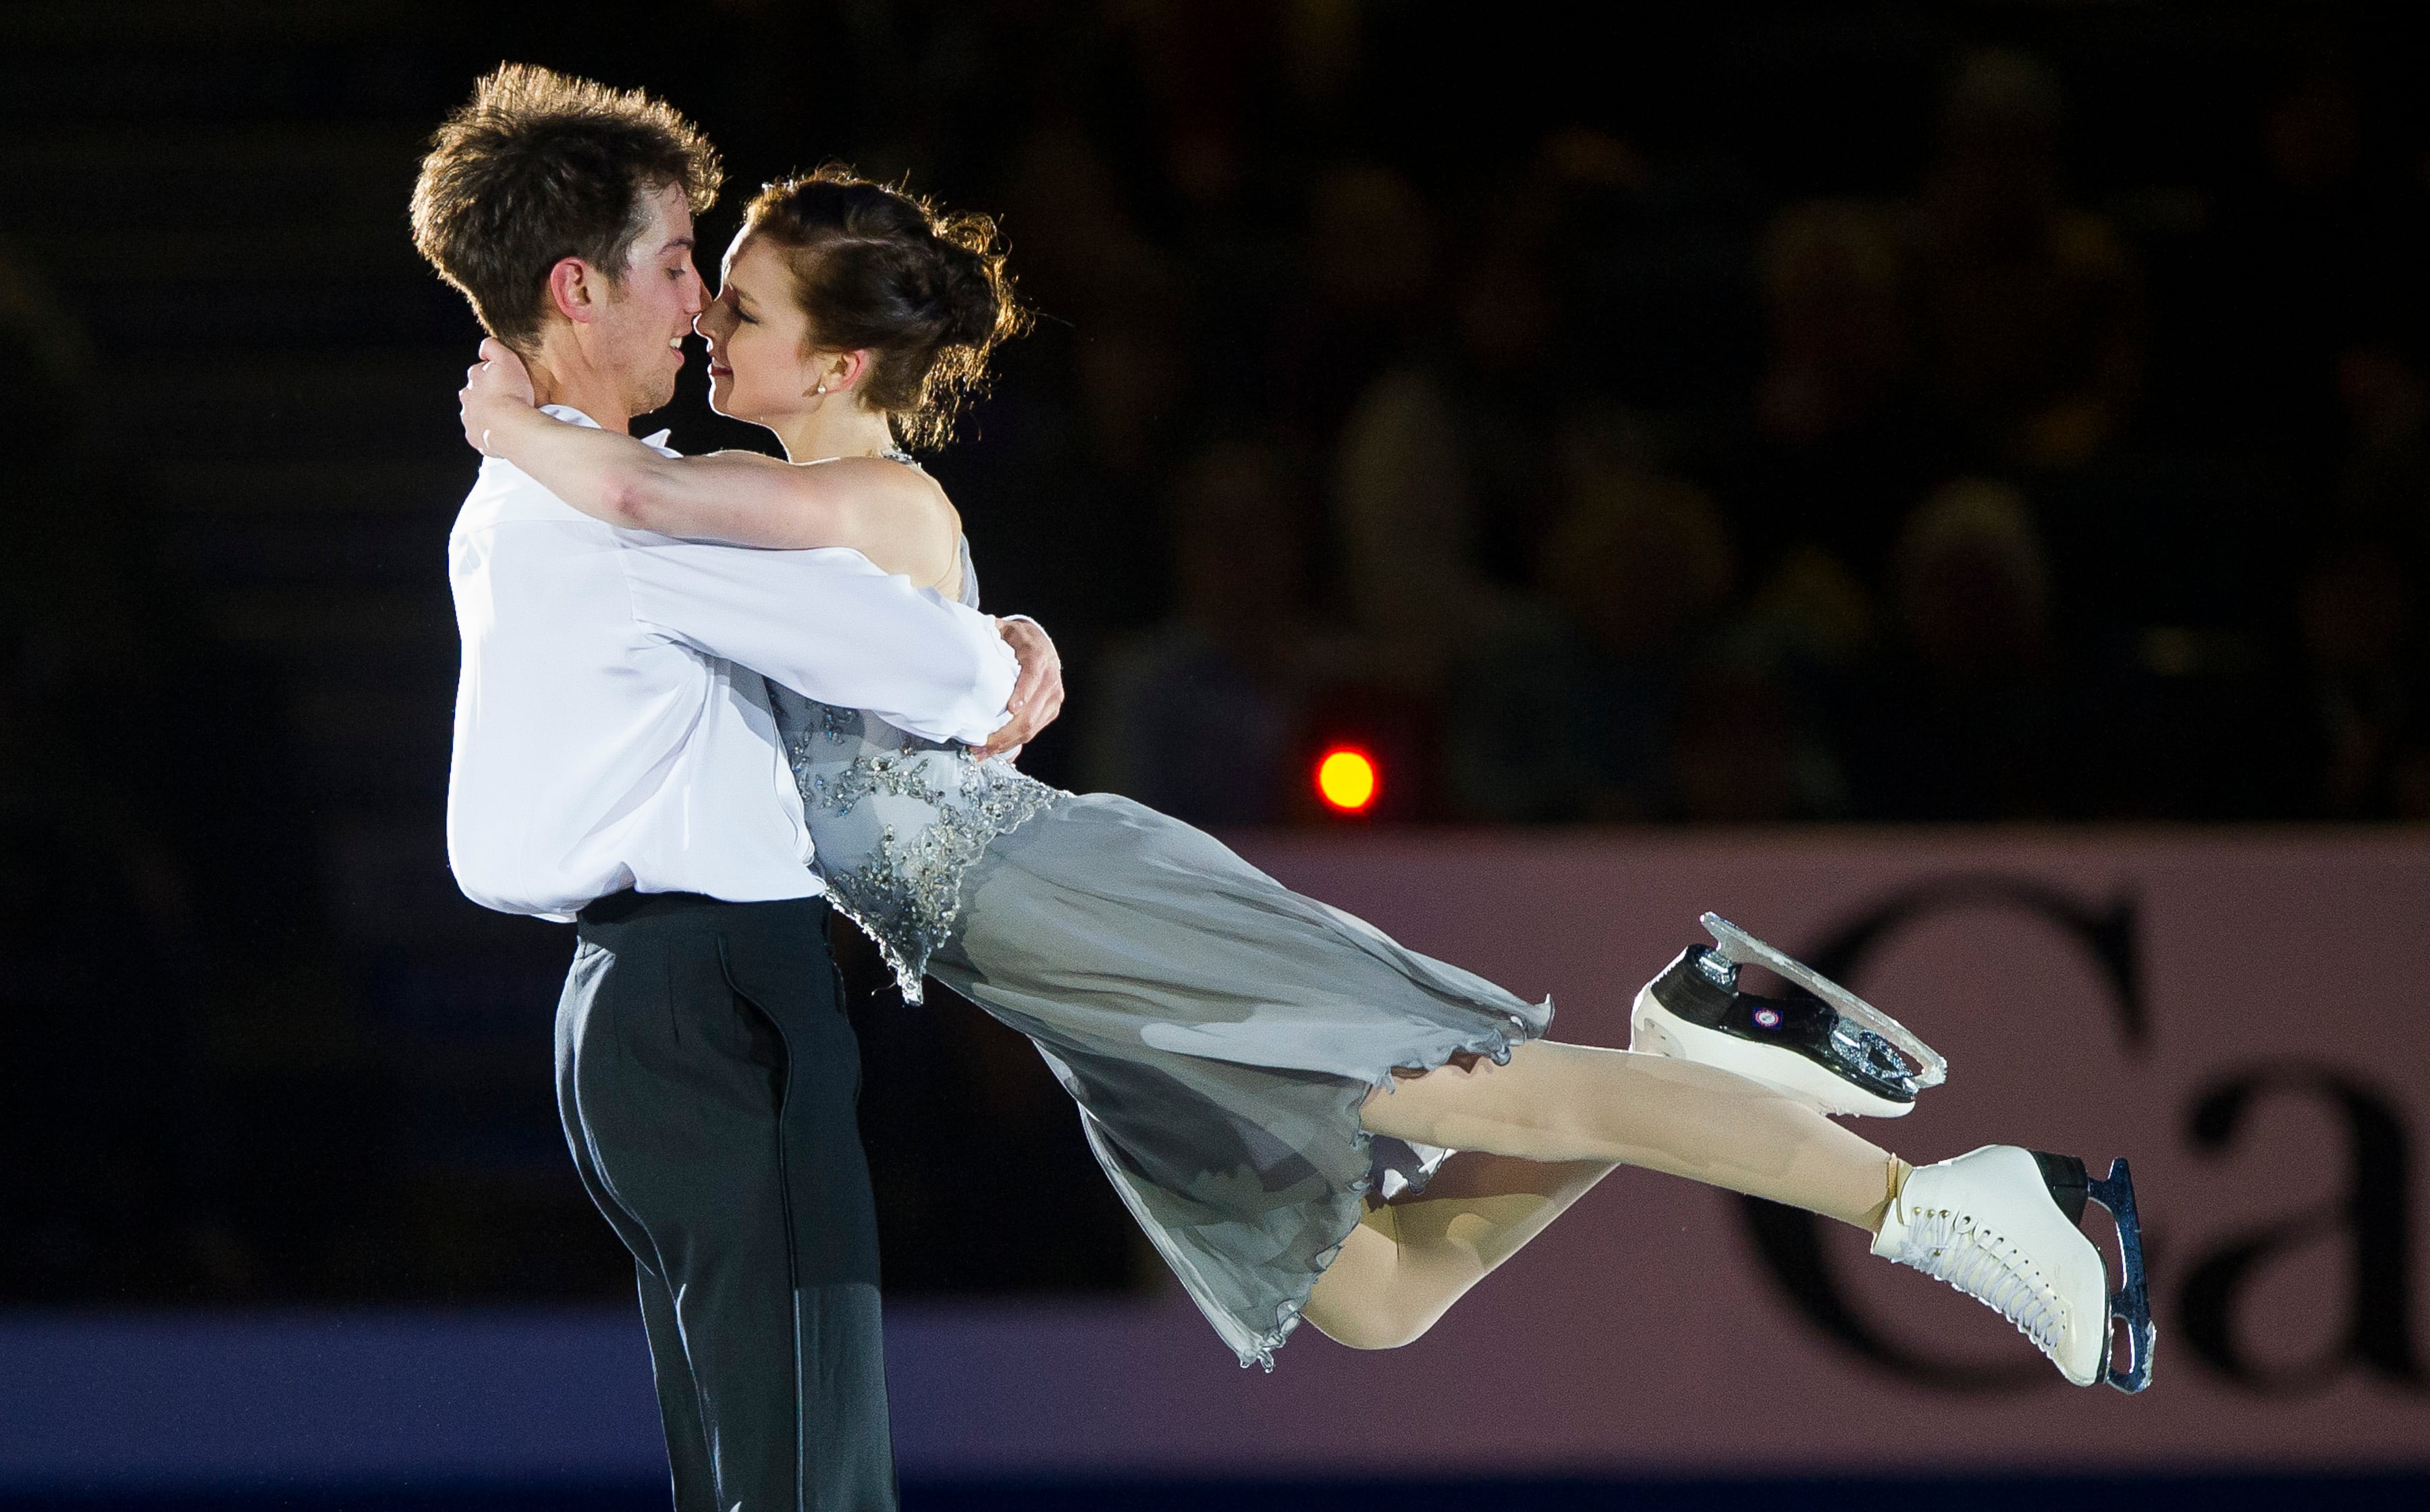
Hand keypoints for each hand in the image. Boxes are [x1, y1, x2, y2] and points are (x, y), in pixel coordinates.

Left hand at [458, 337, 537, 454]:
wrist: (510, 428)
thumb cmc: (511, 395)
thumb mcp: (506, 359)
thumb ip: (493, 348)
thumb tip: (484, 347)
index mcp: (474, 379)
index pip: (479, 372)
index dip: (493, 375)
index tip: (505, 380)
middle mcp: (468, 399)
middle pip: (475, 394)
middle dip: (487, 396)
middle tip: (508, 400)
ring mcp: (470, 419)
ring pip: (476, 414)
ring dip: (488, 414)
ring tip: (507, 418)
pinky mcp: (475, 438)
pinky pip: (481, 434)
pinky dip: (489, 432)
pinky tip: (503, 431)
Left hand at [974, 616, 1064, 759]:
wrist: (1041, 644)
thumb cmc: (1016, 640)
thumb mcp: (1003, 631)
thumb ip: (988, 637)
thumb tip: (962, 644)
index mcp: (1037, 656)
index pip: (1033, 676)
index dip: (1023, 693)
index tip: (1011, 709)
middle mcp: (1050, 679)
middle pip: (1030, 713)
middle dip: (1004, 734)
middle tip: (979, 746)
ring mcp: (1053, 698)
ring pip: (1031, 727)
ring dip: (1006, 743)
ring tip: (982, 753)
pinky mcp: (1051, 711)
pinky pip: (1033, 731)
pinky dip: (1013, 743)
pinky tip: (995, 750)